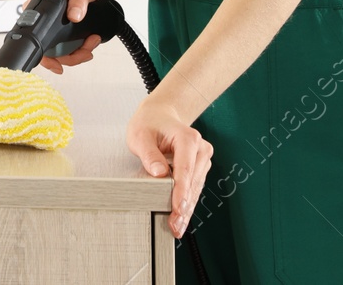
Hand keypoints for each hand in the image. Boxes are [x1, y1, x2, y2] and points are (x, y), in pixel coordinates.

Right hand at [32, 0, 108, 74]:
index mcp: (37, 4)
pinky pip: (65, 43)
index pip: (31, 37)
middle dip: (69, 56)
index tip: (58, 66)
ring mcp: (50, 21)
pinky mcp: (60, 24)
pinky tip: (88, 42)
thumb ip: (79, 1)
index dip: (45, 56)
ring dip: (76, 52)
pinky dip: (78, 47)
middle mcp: (41, 15)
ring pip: (57, 49)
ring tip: (91, 44)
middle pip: (47, 49)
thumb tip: (74, 16)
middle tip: (87, 52)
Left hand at [126, 94, 212, 238]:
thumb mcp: (140, 136)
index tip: (177, 209)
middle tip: (175, 226)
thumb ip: (149, 154)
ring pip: (196, 188)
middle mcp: (200, 148)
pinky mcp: (200, 167)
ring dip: (187, 209)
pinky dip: (187, 202)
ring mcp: (202, 158)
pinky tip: (181, 217)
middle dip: (184, 206)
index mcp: (188, 138)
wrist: (160, 115)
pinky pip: (194, 187)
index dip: (181, 192)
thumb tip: (159, 174)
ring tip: (177, 227)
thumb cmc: (149, 124)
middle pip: (192, 183)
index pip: (185, 170)